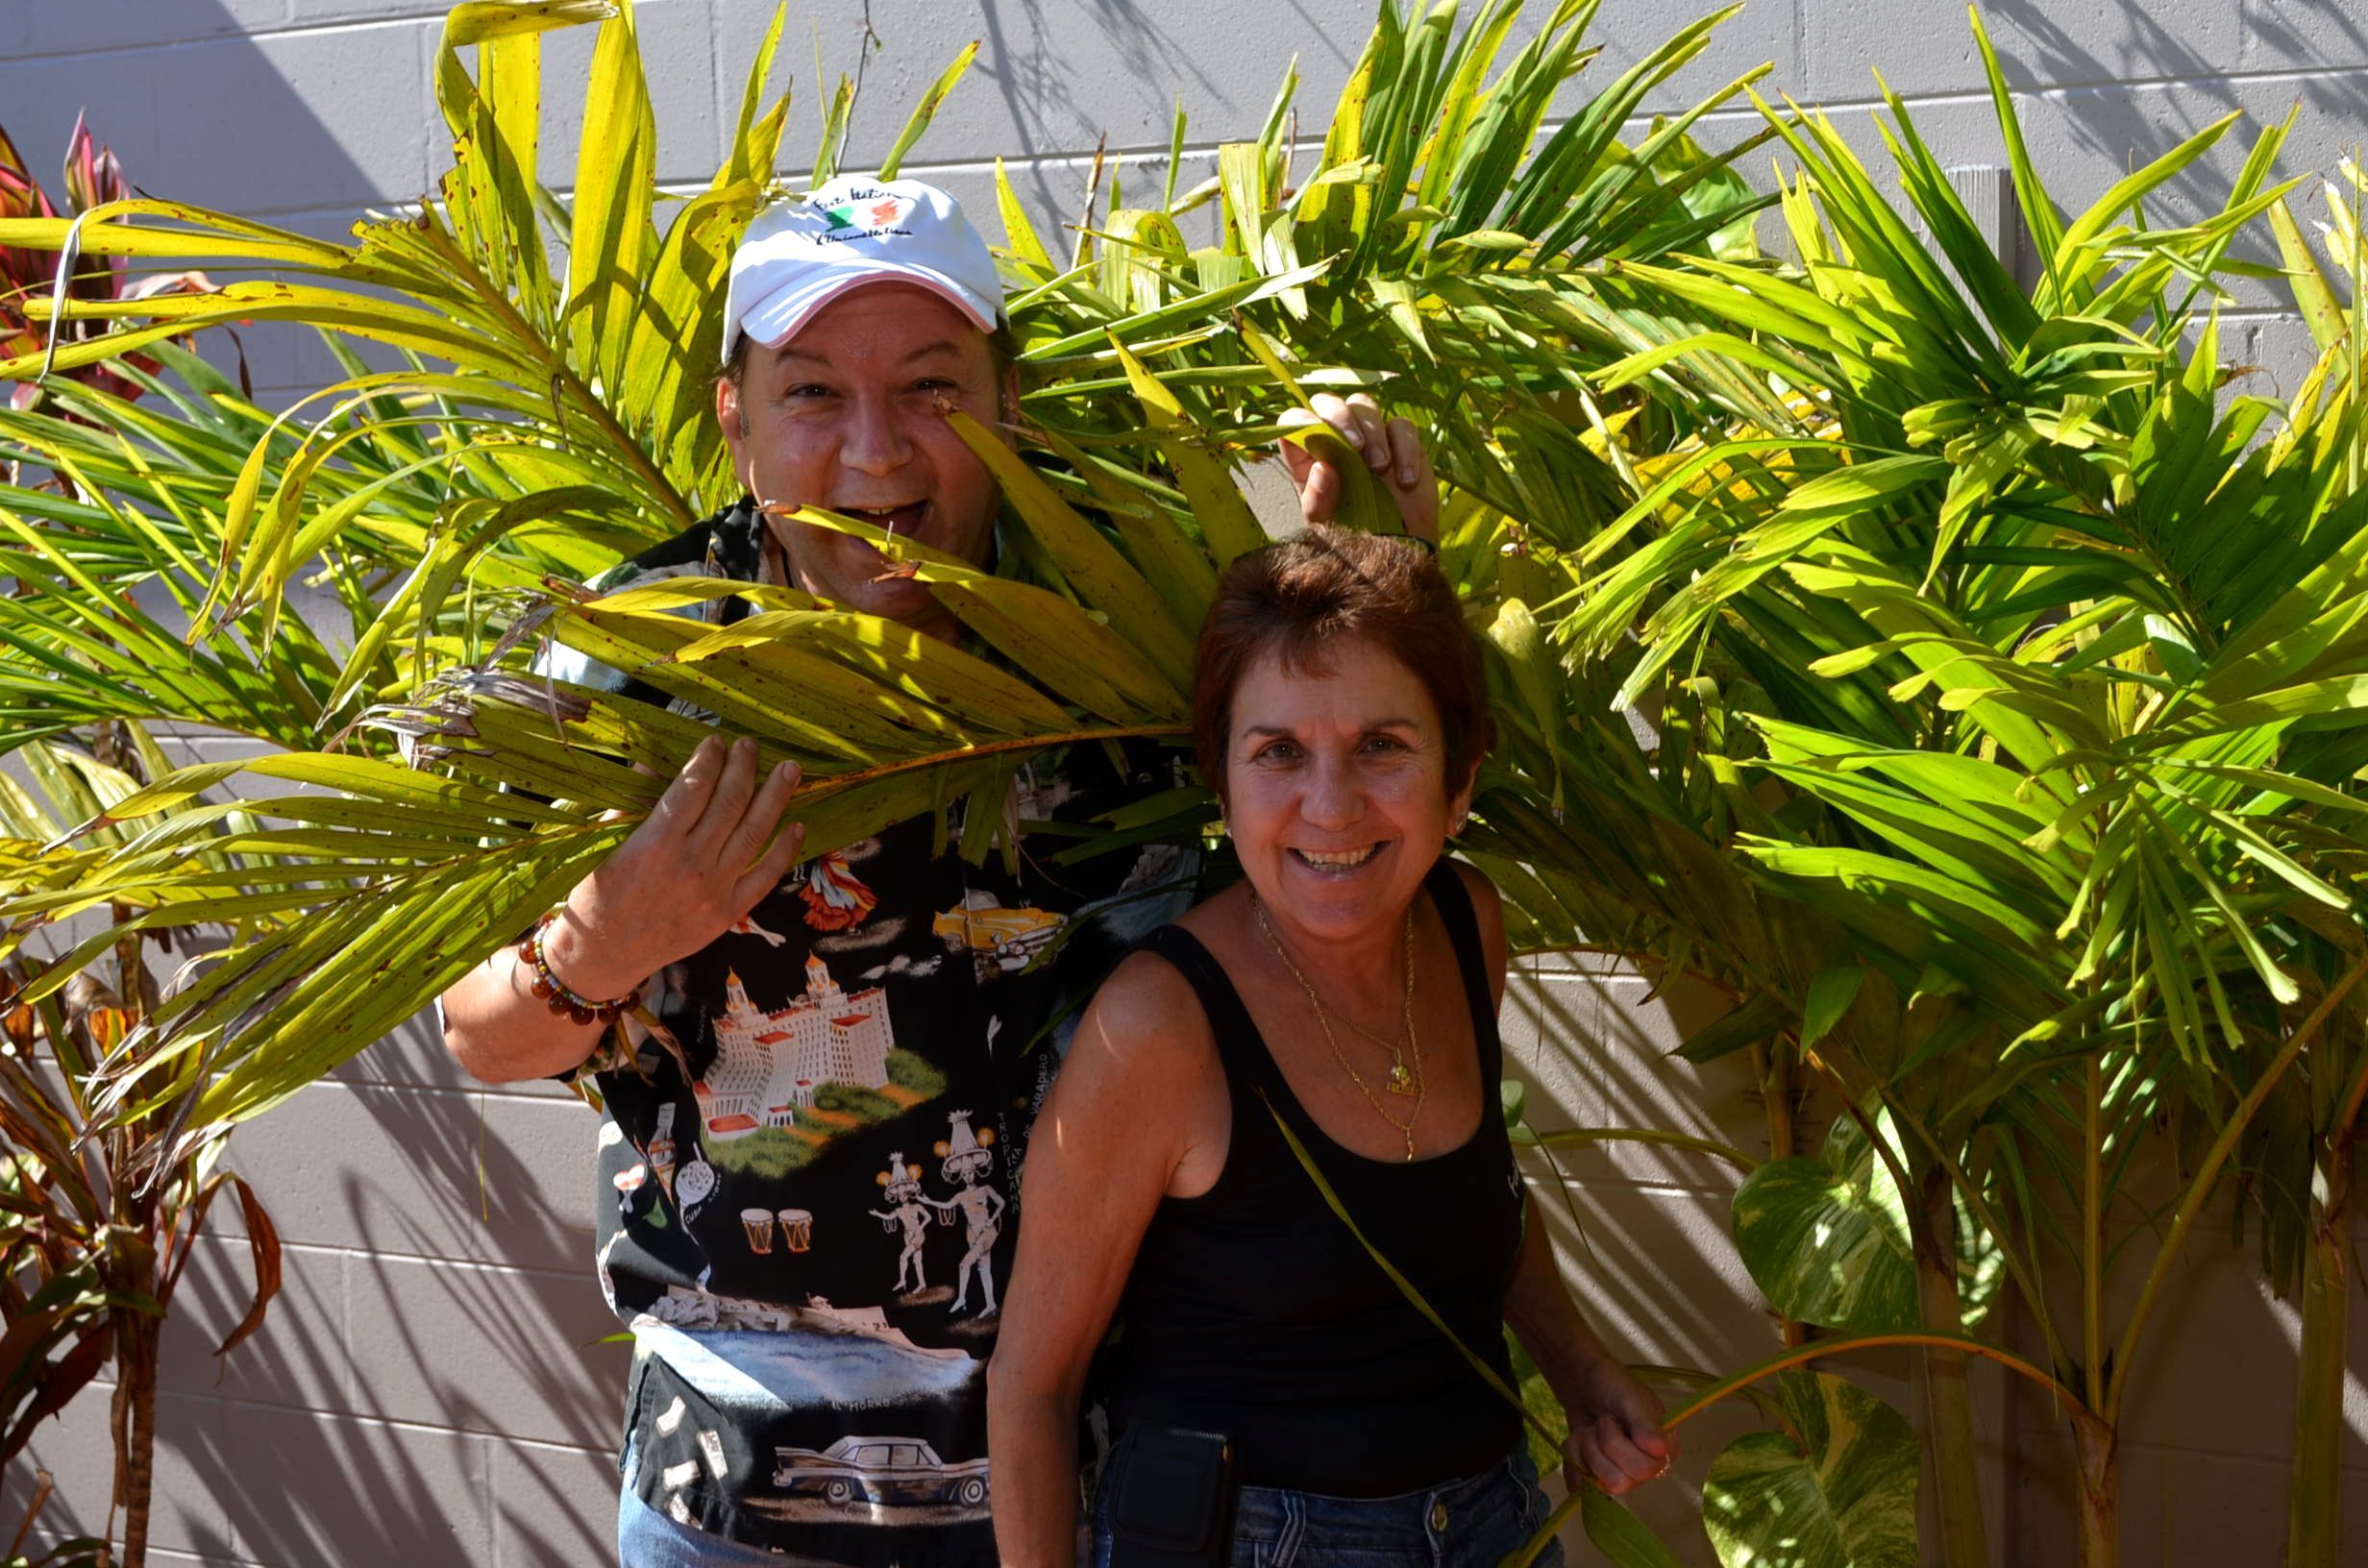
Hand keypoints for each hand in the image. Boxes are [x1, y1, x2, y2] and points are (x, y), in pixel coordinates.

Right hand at [543, 735, 805, 998]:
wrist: (602, 955)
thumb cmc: (596, 895)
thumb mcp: (605, 844)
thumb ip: (633, 804)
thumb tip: (653, 762)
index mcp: (654, 843)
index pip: (693, 787)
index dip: (709, 759)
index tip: (716, 741)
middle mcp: (689, 864)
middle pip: (729, 803)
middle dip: (744, 768)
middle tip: (751, 745)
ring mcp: (713, 890)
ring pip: (754, 833)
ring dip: (775, 797)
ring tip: (790, 770)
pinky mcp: (727, 913)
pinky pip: (765, 877)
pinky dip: (785, 851)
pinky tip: (798, 825)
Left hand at [1278, 392, 1438, 541]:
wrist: (1395, 550)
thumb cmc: (1351, 536)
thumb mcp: (1326, 525)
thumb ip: (1318, 499)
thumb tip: (1323, 468)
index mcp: (1308, 455)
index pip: (1294, 421)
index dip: (1301, 420)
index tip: (1316, 435)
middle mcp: (1335, 439)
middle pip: (1328, 401)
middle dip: (1340, 416)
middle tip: (1355, 446)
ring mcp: (1369, 437)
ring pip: (1365, 406)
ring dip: (1373, 431)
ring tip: (1379, 467)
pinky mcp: (1401, 441)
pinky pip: (1402, 426)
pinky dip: (1405, 448)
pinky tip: (1405, 479)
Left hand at [1561, 1360, 1673, 1497]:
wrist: (1580, 1381)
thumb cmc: (1610, 1384)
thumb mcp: (1629, 1396)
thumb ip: (1645, 1423)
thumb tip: (1659, 1450)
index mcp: (1665, 1447)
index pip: (1647, 1469)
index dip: (1623, 1446)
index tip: (1616, 1421)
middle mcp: (1647, 1465)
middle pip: (1623, 1480)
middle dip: (1603, 1446)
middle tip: (1602, 1423)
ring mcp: (1623, 1472)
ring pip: (1602, 1483)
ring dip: (1587, 1449)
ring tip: (1590, 1429)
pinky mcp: (1598, 1476)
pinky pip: (1582, 1483)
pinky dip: (1574, 1456)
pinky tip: (1579, 1439)